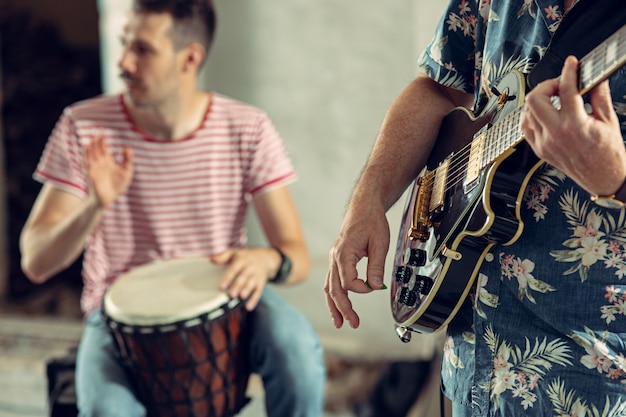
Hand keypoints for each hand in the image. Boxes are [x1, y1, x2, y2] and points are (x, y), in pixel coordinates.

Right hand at [85, 132, 133, 207]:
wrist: (109, 199)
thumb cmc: (118, 186)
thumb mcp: (127, 171)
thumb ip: (128, 159)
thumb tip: (127, 146)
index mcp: (108, 161)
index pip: (104, 147)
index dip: (103, 139)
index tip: (103, 130)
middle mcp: (100, 162)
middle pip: (97, 148)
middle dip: (98, 140)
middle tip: (100, 130)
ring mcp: (95, 167)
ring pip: (91, 153)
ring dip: (92, 145)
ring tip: (94, 137)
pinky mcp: (91, 173)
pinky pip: (87, 162)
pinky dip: (86, 155)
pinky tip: (87, 148)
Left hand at [211, 247, 277, 310]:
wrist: (265, 258)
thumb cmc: (245, 257)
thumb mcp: (234, 253)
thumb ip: (223, 256)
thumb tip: (211, 260)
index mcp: (242, 260)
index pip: (234, 269)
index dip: (228, 278)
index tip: (221, 287)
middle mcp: (250, 267)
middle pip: (243, 277)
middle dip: (237, 286)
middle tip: (231, 294)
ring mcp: (257, 275)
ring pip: (251, 283)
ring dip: (247, 290)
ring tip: (241, 297)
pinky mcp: (261, 283)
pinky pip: (259, 291)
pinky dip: (254, 300)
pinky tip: (248, 307)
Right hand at [324, 202, 388, 328]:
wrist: (364, 207)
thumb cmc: (372, 221)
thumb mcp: (380, 243)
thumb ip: (377, 266)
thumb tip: (376, 287)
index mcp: (343, 253)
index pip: (349, 282)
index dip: (363, 289)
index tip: (375, 286)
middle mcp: (334, 257)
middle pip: (335, 289)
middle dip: (343, 309)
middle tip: (353, 323)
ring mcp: (333, 258)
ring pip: (329, 287)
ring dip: (334, 306)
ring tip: (340, 323)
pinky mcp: (336, 259)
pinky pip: (331, 280)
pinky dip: (333, 294)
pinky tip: (336, 305)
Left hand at [521, 56, 625, 195]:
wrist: (603, 179)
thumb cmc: (608, 154)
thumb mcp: (609, 120)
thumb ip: (600, 96)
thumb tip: (595, 77)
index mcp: (575, 126)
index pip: (566, 90)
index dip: (568, 71)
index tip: (571, 63)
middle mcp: (555, 135)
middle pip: (534, 100)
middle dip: (545, 86)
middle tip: (558, 85)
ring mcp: (544, 143)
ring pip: (527, 113)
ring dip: (539, 101)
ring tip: (554, 99)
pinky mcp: (539, 150)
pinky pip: (525, 127)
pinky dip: (532, 116)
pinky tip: (545, 113)